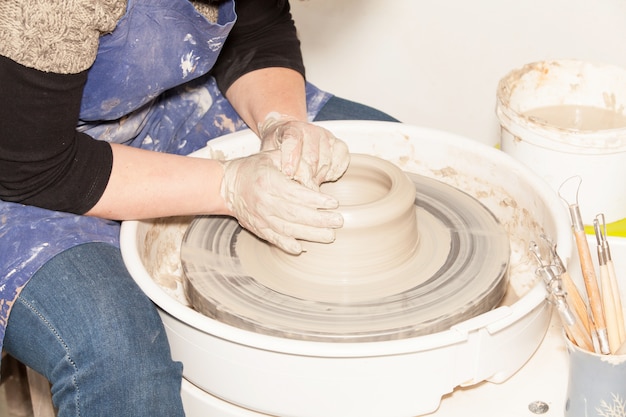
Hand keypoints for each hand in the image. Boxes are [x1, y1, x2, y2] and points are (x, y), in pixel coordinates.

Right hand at [220, 150, 343, 253]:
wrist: (227, 185)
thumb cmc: (253, 168)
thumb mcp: (272, 156)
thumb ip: (293, 162)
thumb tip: (314, 172)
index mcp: (268, 181)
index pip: (296, 194)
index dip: (316, 200)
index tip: (333, 203)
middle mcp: (263, 201)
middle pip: (295, 214)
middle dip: (319, 220)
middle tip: (338, 222)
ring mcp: (260, 217)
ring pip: (287, 229)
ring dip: (310, 235)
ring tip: (329, 236)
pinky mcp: (258, 228)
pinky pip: (273, 238)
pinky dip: (286, 245)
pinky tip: (300, 249)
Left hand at [258, 113, 349, 189]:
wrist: (289, 133)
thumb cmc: (278, 146)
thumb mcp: (268, 151)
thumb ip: (271, 162)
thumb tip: (273, 181)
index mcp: (292, 128)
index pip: (293, 141)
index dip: (291, 158)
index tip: (288, 174)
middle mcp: (311, 130)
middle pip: (311, 158)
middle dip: (304, 177)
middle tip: (297, 188)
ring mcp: (327, 137)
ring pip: (326, 163)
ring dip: (317, 178)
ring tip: (307, 183)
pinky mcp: (339, 145)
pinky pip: (341, 163)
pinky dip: (332, 174)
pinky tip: (322, 177)